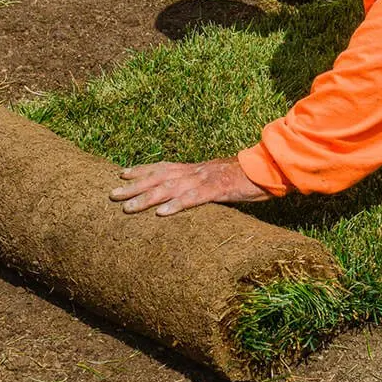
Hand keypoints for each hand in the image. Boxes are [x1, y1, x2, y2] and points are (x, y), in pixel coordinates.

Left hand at [110, 155, 271, 215]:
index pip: (164, 167)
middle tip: (112, 195)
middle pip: (159, 177)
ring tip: (128, 208)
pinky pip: (194, 199)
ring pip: (170, 189)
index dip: (143, 170)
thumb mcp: (221, 178)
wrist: (270, 168)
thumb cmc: (247, 176)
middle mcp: (196, 172)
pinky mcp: (218, 190)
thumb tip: (192, 194)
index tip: (122, 173)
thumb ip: (204, 185)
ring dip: (147, 199)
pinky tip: (162, 214)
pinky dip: (177, 206)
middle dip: (135, 186)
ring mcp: (206, 180)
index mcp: (197, 168)